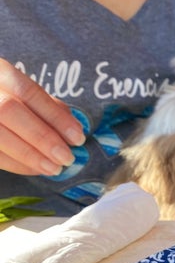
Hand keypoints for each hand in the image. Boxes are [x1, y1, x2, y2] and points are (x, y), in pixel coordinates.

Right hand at [0, 59, 85, 175]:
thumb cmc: (10, 99)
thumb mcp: (28, 94)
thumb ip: (50, 107)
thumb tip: (75, 129)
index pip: (28, 92)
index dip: (55, 116)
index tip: (78, 137)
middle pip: (9, 111)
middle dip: (42, 138)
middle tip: (67, 157)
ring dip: (30, 156)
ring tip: (55, 168)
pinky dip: (16, 164)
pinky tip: (36, 170)